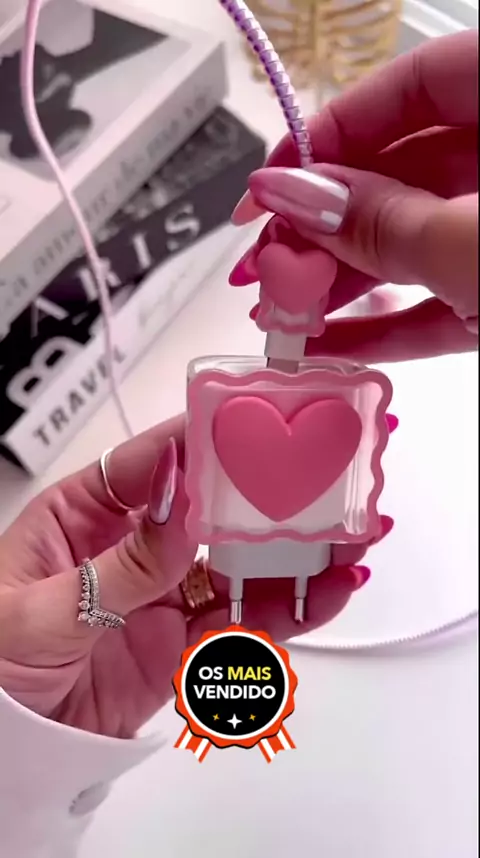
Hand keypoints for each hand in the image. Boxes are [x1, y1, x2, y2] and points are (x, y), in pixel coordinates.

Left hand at [0, 416, 394, 739]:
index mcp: (83, 515)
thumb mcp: (45, 609)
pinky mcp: (180, 645)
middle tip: (325, 489)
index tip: (256, 429)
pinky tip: (325, 596)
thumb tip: (179, 510)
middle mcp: (130, 547)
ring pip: (237, 566)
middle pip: (210, 512)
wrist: (7, 753)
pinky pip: (238, 623)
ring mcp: (160, 596)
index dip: (204, 444)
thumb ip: (121, 566)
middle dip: (268, 500)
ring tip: (347, 545)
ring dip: (292, 555)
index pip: (151, 464)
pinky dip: (286, 611)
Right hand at [230, 31, 477, 361]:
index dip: (332, 130)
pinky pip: (439, 305)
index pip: (413, 86)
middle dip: (322, 226)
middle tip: (263, 267)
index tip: (268, 185)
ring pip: (414, 245)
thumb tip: (296, 198)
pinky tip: (324, 346)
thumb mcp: (472, 241)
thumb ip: (386, 222)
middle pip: (402, 175)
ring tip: (279, 313)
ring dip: (341, 283)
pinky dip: (385, 327)